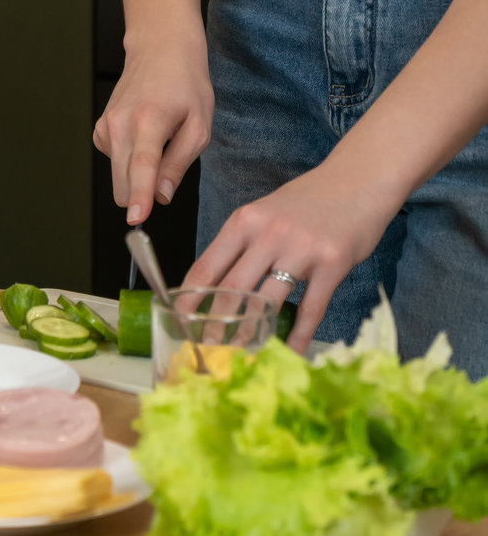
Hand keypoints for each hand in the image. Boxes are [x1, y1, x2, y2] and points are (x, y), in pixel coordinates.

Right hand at [93, 34, 213, 225]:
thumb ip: (179, 163)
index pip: (142, 165)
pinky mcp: (100, 129)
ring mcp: (106, 125)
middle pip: (124, 182)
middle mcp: (120, 123)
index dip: (140, 195)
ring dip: (139, 172)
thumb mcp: (199, 125)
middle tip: (170, 164)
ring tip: (159, 140)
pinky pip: (115, 163)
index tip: (137, 219)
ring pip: (119, 177)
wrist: (160, 50)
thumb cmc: (186, 85)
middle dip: (144, 191)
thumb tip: (162, 196)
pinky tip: (144, 136)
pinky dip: (130, 160)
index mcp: (149, 120)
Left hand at [186, 160, 393, 350]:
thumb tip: (215, 282)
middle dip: (216, 322)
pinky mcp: (332, 264)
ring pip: (267, 301)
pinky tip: (288, 352)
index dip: (190, 295)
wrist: (357, 180)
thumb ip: (243, 243)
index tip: (177, 317)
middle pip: (233, 288)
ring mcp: (301, 249)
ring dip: (250, 333)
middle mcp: (269, 233)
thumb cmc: (307, 201)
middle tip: (206, 347)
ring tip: (238, 355)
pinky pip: (310, 309)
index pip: (209, 264)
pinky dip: (297, 335)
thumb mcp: (266, 213)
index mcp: (246, 220)